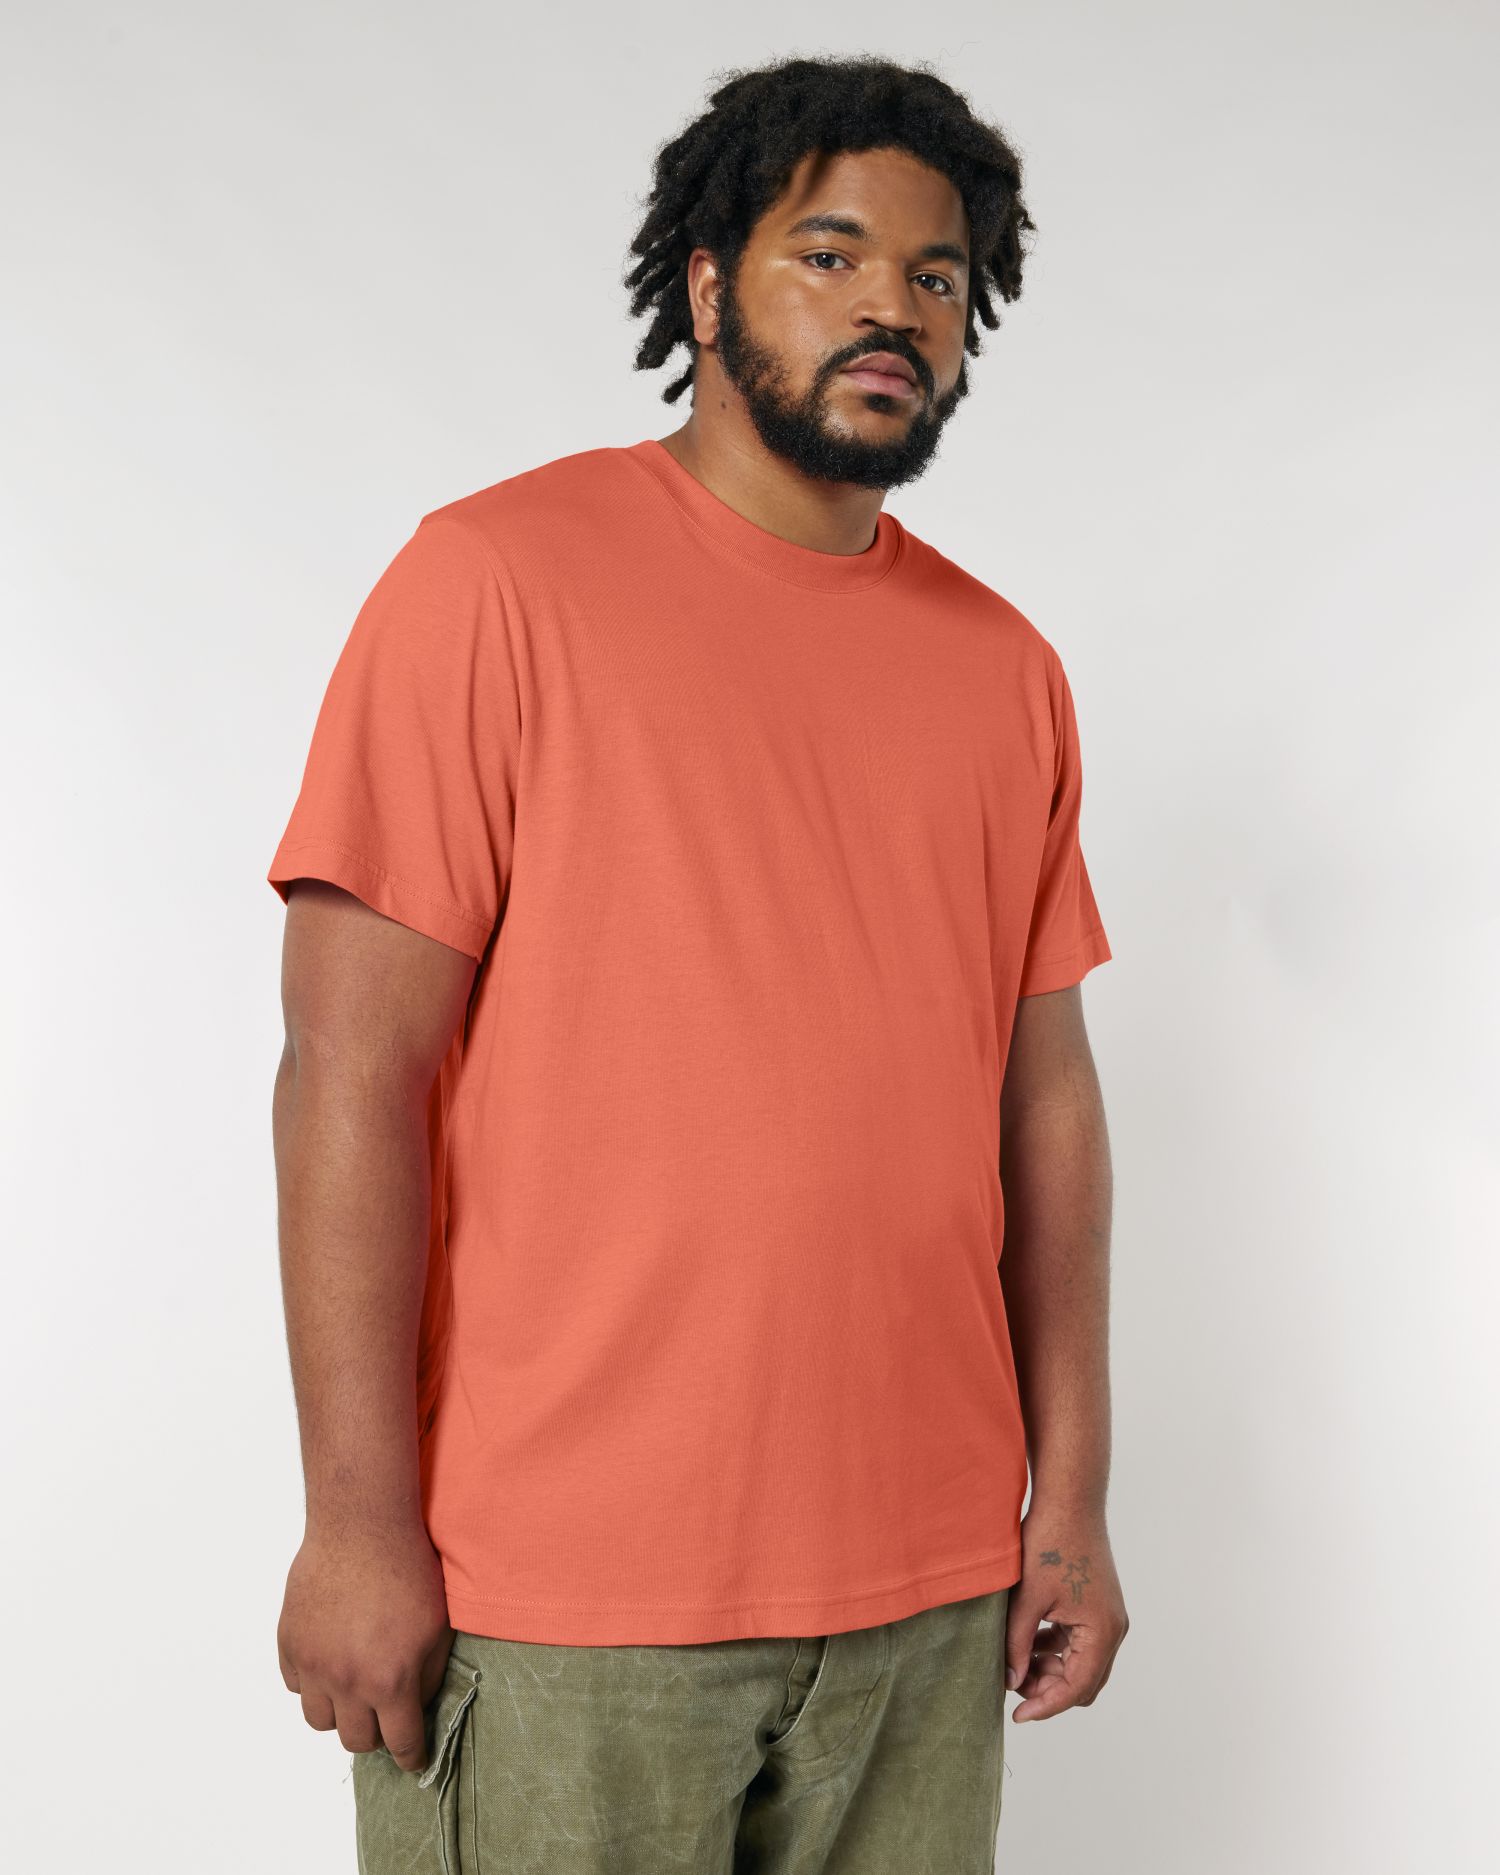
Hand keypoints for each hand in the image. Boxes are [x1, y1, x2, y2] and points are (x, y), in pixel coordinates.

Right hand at [277, 1520, 454, 1772]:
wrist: (362, 1526)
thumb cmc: (407, 1569)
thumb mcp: (437, 1627)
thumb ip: (429, 1675)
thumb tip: (417, 1705)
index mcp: (390, 1681)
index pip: (399, 1743)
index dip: (410, 1756)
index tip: (412, 1760)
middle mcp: (347, 1681)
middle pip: (355, 1740)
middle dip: (375, 1734)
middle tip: (385, 1717)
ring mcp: (313, 1664)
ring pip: (319, 1719)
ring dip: (339, 1712)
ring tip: (354, 1690)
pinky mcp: (289, 1642)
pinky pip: (296, 1684)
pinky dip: (311, 1681)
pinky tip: (330, 1660)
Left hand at [1003, 1503, 1127, 1721]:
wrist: (1069, 1499)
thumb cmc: (1049, 1542)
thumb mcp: (1027, 1598)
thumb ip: (1017, 1644)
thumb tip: (1010, 1683)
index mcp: (1102, 1631)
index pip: (1076, 1688)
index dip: (1045, 1706)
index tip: (1016, 1716)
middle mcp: (1113, 1630)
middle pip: (1083, 1682)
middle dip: (1047, 1689)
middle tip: (1010, 1682)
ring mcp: (1107, 1618)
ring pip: (1079, 1664)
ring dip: (1049, 1669)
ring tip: (1013, 1660)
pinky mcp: (1097, 1607)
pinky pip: (1078, 1643)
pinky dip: (1053, 1649)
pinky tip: (1025, 1640)